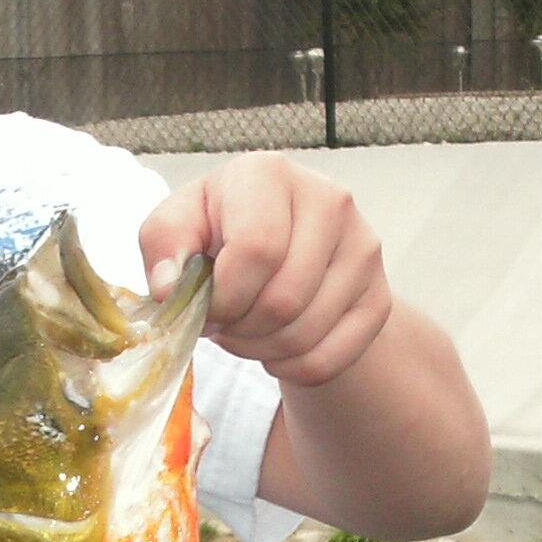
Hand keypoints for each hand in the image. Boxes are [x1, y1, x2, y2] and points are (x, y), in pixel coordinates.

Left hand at [139, 153, 389, 386]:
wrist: (277, 243)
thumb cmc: (217, 230)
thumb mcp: (176, 227)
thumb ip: (163, 248)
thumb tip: (168, 288)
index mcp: (270, 174)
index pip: (257, 251)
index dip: (224, 297)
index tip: (206, 307)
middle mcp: (329, 201)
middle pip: (284, 299)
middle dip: (240, 328)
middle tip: (224, 323)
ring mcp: (363, 248)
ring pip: (307, 333)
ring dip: (262, 349)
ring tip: (245, 331)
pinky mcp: (379, 295)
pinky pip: (332, 358)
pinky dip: (293, 368)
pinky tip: (275, 348)